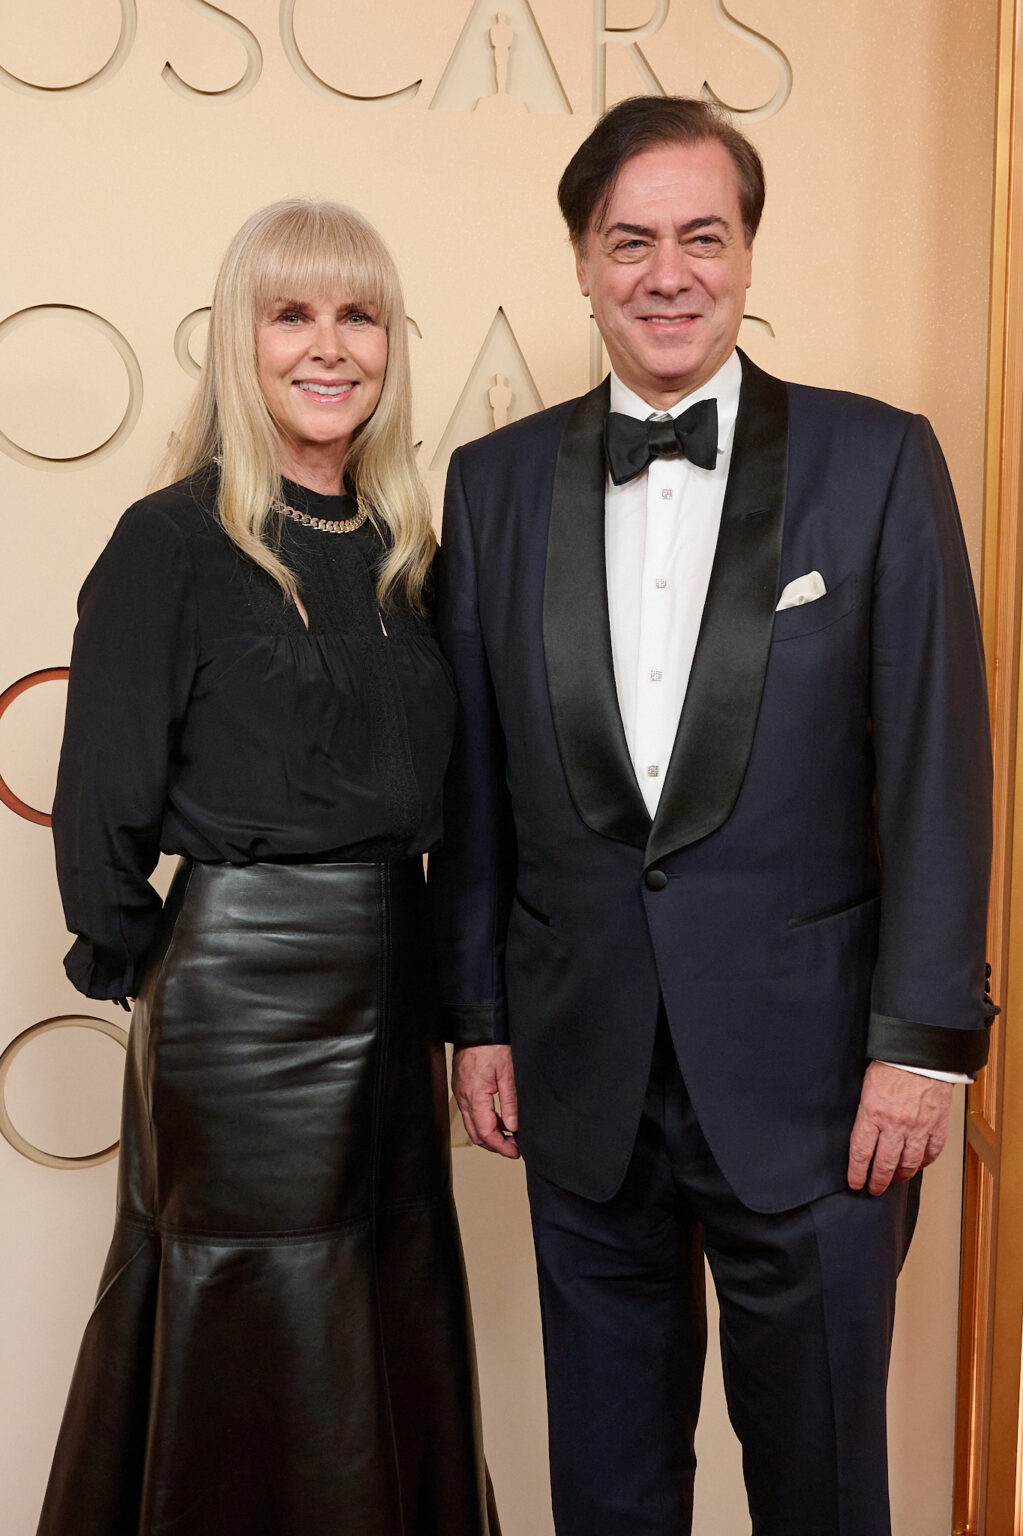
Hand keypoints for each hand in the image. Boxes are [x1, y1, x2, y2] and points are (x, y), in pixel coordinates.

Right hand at [452, 1044, 518, 1158]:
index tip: (515, 1152)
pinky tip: (498, 1119)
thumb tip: (513, 1127)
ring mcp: (460, 1093)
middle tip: (513, 1148)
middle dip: (494, 1145)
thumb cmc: (491, 1044)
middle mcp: (463, 1097)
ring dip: (489, 1134)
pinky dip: (483, 1121)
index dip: (501, 1147)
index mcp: (474, 1096)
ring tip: (508, 1135)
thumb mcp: (508, 1072)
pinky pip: (470, 1112)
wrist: (476, 1027)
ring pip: (472, 1125)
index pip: (486, 1133)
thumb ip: (510, 1102)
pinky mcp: (461, 1088)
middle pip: (476, 1134)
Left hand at [847, 1061, 952, 1194]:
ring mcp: (918, 1127)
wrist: (922, 1053)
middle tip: (874, 1189)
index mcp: (872, 1113)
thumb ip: (865, 1113)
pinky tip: (917, 1165)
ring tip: (894, 1180)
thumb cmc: (891, 1064)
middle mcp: (895, 1124)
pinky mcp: (937, 1126)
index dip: (857, 1173)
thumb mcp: (867, 1086)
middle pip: (884, 1165)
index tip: (855, 1183)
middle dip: (877, 1182)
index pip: (861, 1153)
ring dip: (900, 1176)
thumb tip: (863, 1136)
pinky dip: (923, 1163)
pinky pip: (931, 1153)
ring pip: (909, 1164)